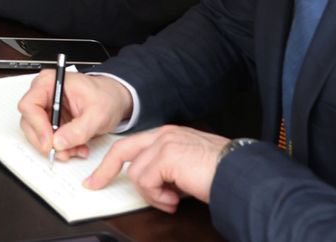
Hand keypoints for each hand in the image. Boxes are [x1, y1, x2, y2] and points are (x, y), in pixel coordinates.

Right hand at [17, 68, 132, 162]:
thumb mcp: (98, 114)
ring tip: (75, 149)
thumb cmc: (106, 96)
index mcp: (49, 82)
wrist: (114, 99)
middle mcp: (43, 94)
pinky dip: (60, 147)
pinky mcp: (50, 120)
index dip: (37, 126)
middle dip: (46, 141)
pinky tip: (75, 147)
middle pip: (29, 122)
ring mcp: (45, 108)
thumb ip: (78, 130)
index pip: (30, 105)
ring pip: (36, 133)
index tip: (50, 142)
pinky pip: (47, 138)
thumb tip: (59, 142)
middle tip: (63, 152)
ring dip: (54, 147)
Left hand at [85, 126, 227, 211]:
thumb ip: (168, 170)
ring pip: (135, 173)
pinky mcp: (166, 156)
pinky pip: (146, 182)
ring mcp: (164, 143)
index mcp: (169, 135)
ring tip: (172, 200)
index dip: (113, 162)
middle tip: (94, 186)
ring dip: (151, 194)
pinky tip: (175, 199)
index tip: (98, 176)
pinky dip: (158, 197)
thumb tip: (159, 186)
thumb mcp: (188, 168)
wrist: (241, 173)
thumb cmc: (221, 172)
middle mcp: (164, 135)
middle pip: (122, 150)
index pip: (133, 145)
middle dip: (105, 170)